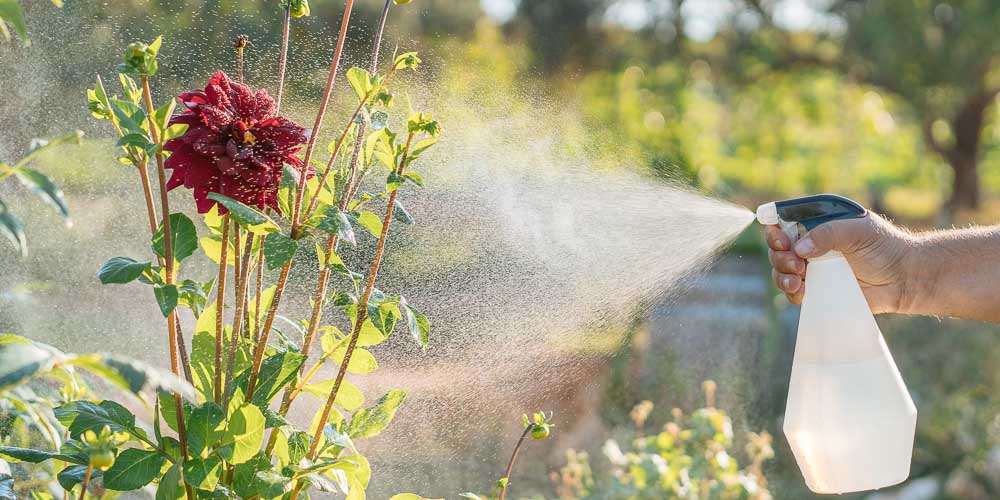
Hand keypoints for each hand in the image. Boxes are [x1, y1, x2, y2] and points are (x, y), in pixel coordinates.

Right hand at [765, 213, 914, 313]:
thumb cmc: (885, 247)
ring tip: (797, 281)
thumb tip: (799, 249)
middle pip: (779, 249)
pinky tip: (801, 291)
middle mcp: (812, 245)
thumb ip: (828, 234)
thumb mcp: (858, 231)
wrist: (905, 278)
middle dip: (780, 257)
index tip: (780, 240)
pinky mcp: (818, 290)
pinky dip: (792, 292)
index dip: (777, 231)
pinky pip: (794, 292)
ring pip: (782, 271)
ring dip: (782, 275)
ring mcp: (814, 269)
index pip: (787, 224)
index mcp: (819, 225)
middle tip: (795, 264)